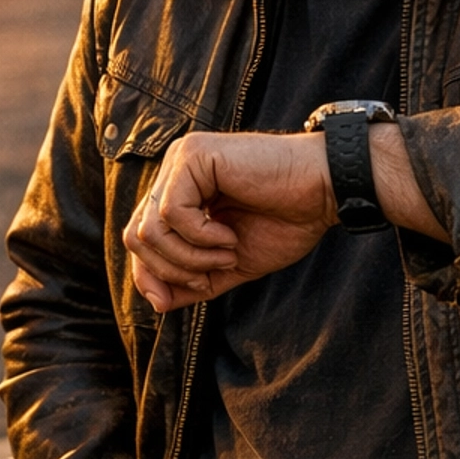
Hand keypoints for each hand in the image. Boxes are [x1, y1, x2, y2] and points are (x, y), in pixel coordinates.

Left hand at [124, 122, 445, 310]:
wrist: (324, 192)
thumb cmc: (285, 222)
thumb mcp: (227, 263)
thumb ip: (189, 280)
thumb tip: (154, 303)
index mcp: (178, 192)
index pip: (140, 240)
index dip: (152, 275)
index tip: (181, 294)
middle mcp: (173, 172)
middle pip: (135, 236)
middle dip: (170, 269)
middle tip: (212, 273)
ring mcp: (181, 160)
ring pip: (148, 229)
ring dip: (188, 256)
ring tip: (226, 253)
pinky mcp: (193, 156)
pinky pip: (171, 213)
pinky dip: (199, 237)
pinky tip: (228, 236)